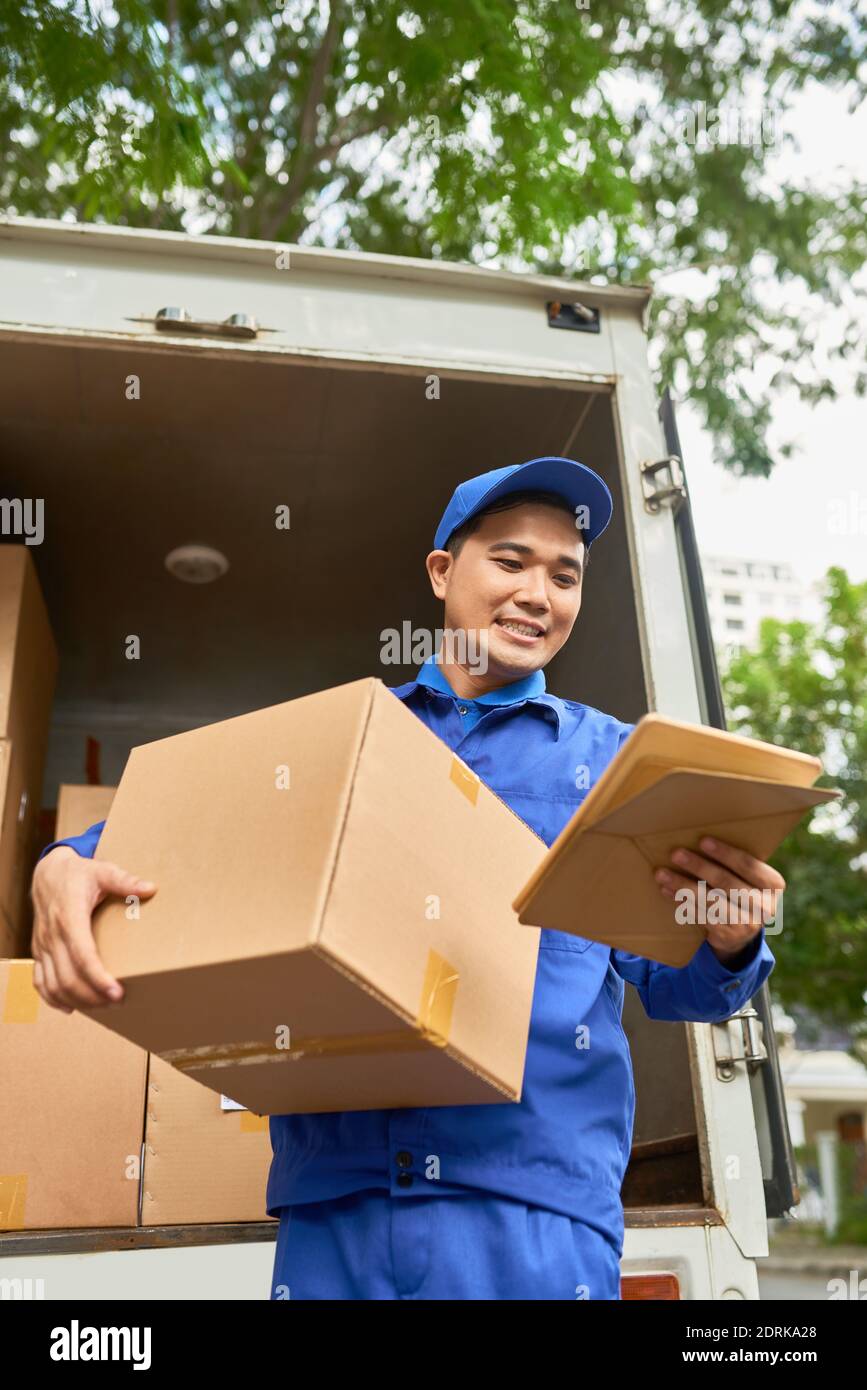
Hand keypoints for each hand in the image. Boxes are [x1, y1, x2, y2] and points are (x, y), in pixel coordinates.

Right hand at [31, 847, 156, 1012]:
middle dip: (92, 995)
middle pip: (67, 977)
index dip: (98, 977)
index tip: (117, 992)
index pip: (82, 955)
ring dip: (76, 1000)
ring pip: (52, 984)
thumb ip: (125, 880)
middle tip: (118, 1002)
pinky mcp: (39, 950)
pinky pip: (39, 980)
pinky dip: (52, 998)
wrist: (48, 872)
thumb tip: (150, 888)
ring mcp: (43, 945)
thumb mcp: (102, 871)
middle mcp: (52, 935)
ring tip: (102, 1006)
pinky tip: (69, 1007)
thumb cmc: (77, 873)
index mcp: (69, 917)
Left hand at [654, 836, 784, 963]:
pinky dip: (683, 902)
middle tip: (676, 854)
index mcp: (773, 884)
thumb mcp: (747, 878)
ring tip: (662, 873)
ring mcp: (748, 924)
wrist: (741, 932)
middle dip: (698, 866)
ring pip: (710, 900)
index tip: (703, 841)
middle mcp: (764, 906)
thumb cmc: (739, 891)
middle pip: (726, 881)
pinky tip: (668, 891)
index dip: (725, 853)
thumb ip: (734, 864)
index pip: (748, 865)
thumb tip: (696, 838)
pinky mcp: (728, 936)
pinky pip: (702, 915)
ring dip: (683, 885)